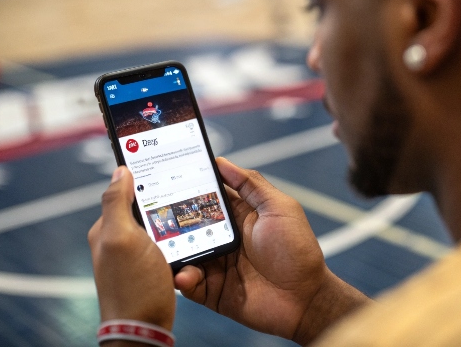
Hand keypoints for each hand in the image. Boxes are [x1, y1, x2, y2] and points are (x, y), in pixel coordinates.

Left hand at [88, 166, 175, 330]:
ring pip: (162, 223)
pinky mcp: (154, 265)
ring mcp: (138, 253)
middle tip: (187, 194)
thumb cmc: (132, 287)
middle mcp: (121, 238)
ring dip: (176, 222)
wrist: (144, 328)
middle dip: (167, 200)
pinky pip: (170, 242)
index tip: (165, 163)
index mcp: (109, 226)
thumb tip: (119, 170)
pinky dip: (181, 239)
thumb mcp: (121, 238)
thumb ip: (116, 203)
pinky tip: (189, 241)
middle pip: (148, 205)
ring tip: (190, 221)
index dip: (144, 175)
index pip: (125, 189)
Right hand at [174, 158, 368, 343]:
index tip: (166, 175)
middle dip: (171, 219)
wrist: (305, 299)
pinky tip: (184, 274)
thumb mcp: (279, 208)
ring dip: (172, 250)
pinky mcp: (213, 290)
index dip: (188, 187)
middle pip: (189, 225)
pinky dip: (183, 278)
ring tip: (164, 246)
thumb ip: (251, 185)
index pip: (207, 197)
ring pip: (184, 253)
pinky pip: (190, 283)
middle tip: (155, 214)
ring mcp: (216, 264)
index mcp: (238, 216)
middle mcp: (223, 238)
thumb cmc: (297, 249)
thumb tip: (222, 161)